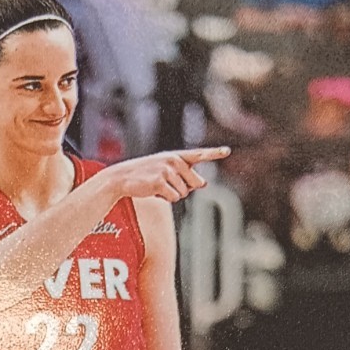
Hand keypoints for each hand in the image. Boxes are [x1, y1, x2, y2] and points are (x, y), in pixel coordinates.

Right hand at [109, 147, 228, 204]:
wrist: (122, 178)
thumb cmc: (146, 176)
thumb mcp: (166, 171)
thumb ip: (186, 175)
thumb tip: (204, 184)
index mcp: (176, 156)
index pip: (199, 155)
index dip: (214, 153)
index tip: (227, 151)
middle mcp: (174, 160)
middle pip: (195, 182)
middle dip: (184, 188)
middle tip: (166, 184)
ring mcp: (167, 170)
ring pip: (184, 193)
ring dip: (172, 194)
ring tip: (157, 186)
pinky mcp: (160, 182)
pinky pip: (173, 198)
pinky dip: (165, 199)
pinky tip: (153, 191)